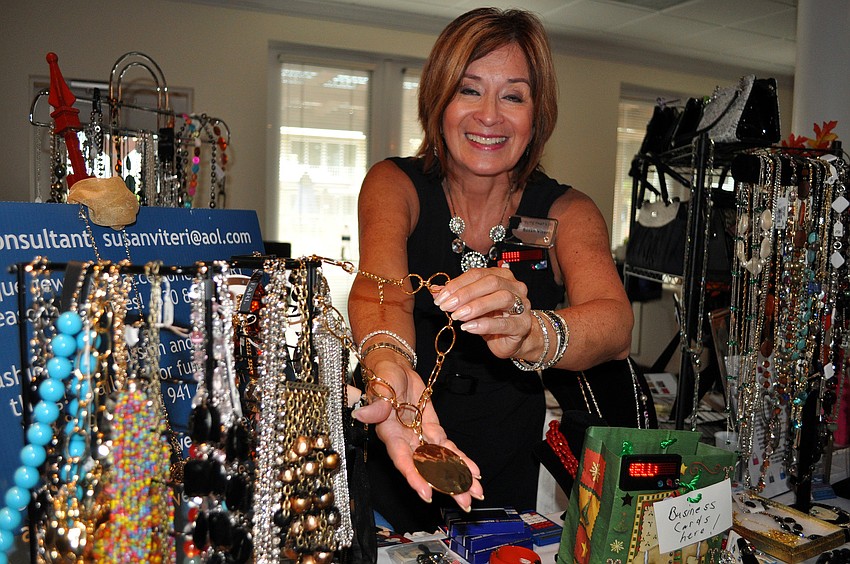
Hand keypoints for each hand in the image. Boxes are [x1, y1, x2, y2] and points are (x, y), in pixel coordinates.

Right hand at [352, 358, 482, 507]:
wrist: (395, 368)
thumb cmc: (383, 378)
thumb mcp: (379, 389)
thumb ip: (376, 405)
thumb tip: (362, 415)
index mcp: (391, 436)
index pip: (403, 460)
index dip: (414, 477)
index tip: (427, 494)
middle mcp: (406, 443)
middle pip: (426, 469)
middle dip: (445, 486)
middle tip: (464, 502)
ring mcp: (420, 438)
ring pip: (441, 462)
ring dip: (458, 478)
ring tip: (475, 492)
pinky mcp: (433, 430)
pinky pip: (448, 448)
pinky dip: (461, 459)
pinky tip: (474, 472)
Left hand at [432, 267, 534, 359]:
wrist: (514, 339)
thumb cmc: (494, 318)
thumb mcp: (473, 305)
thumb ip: (456, 296)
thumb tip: (434, 290)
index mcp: (502, 276)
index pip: (478, 274)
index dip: (457, 284)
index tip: (440, 296)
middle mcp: (515, 287)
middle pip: (491, 282)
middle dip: (465, 293)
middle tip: (446, 305)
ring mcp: (522, 306)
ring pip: (502, 298)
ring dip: (475, 306)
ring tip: (457, 316)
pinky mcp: (522, 325)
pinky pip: (504, 323)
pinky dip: (484, 324)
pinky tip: (468, 327)